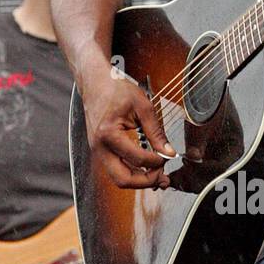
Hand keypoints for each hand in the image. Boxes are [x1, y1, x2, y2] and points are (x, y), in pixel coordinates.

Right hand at [83, 64, 175, 190]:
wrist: (94, 82)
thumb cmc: (115, 89)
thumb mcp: (142, 106)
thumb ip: (156, 132)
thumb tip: (168, 152)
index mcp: (108, 133)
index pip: (137, 159)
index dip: (156, 162)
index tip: (167, 156)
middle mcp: (99, 146)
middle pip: (123, 180)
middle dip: (146, 181)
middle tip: (162, 175)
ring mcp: (97, 151)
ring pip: (118, 179)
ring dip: (139, 180)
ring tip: (157, 174)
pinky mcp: (100, 151)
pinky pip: (116, 170)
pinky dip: (132, 173)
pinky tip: (145, 169)